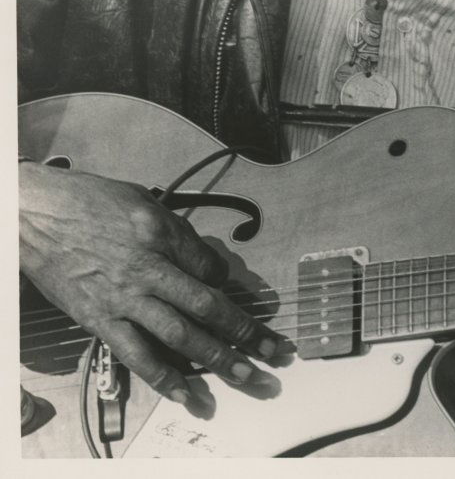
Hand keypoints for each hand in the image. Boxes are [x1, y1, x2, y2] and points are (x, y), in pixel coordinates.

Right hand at [19, 162, 281, 403]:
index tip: (248, 301)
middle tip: (276, 352)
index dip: (233, 287)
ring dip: (217, 360)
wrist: (38, 214)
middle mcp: (149, 267)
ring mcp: (125, 297)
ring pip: (181, 335)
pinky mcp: (101, 320)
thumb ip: (175, 232)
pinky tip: (188, 394)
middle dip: (246, 332)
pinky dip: (165, 378)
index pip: (211, 267)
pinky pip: (137, 355)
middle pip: (207, 305)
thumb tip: (204, 264)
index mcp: (162, 233)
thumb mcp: (143, 201)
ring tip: (248, 377)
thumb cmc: (91, 201)